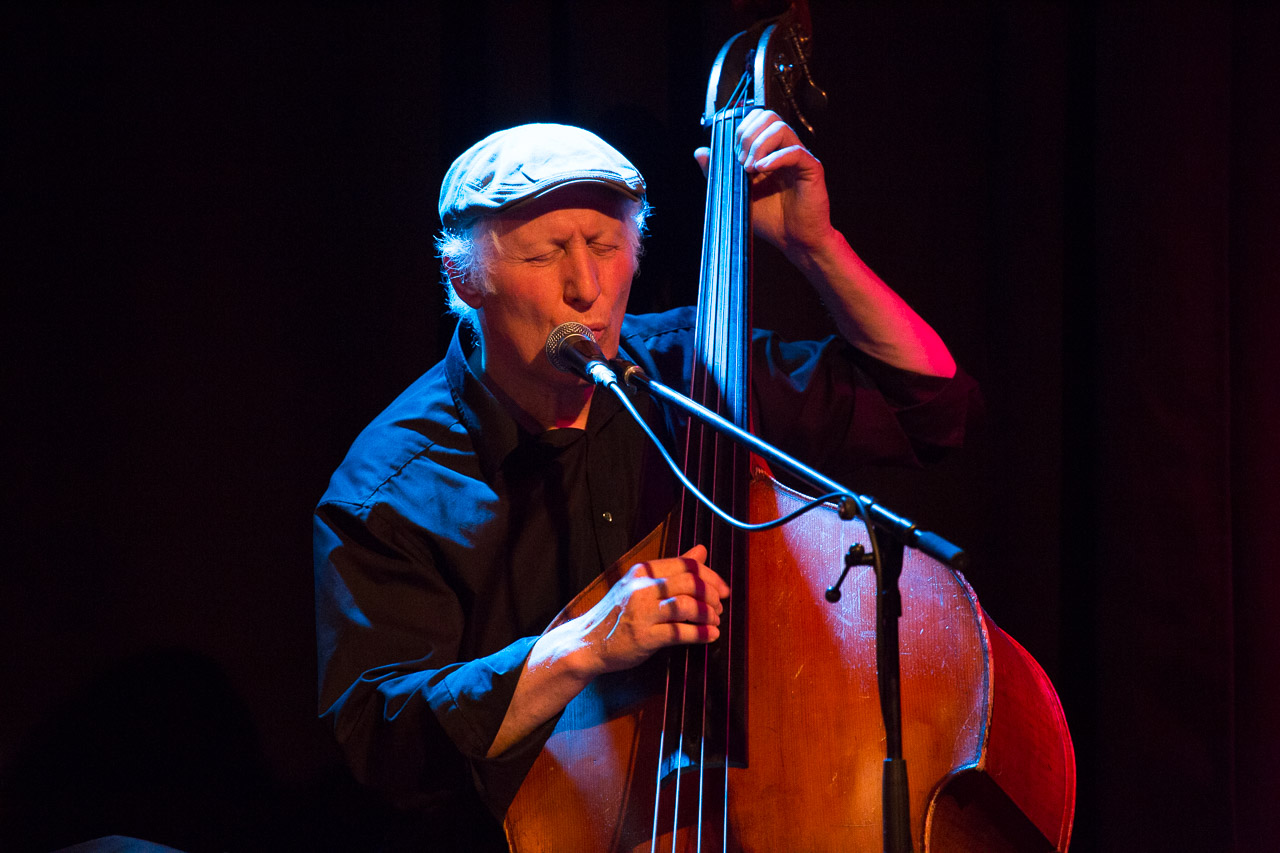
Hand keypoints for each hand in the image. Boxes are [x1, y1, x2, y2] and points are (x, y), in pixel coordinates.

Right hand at [574, 545, 728, 676]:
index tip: (723, 588)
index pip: (686, 564)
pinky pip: (680, 632)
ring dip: (708, 614)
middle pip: (690, 583)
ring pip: (687, 606)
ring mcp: (642, 612)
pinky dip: (701, 634)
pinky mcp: (644, 637)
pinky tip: (710, 636)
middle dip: (712, 595)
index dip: (711, 576)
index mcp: (643, 572)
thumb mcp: (640, 584)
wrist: (587, 642)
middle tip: (720, 606)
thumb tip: (702, 550)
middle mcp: (642, 588)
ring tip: (715, 621)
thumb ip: (672, 568)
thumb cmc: (617, 614)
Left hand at [694, 108, 835, 260]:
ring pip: (780, 128)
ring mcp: (799, 157)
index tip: (733, 156)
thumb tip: (700, 152)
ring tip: (750, 169)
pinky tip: (761, 170)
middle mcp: (785, 149)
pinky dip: (775, 158)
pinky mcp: (812, 168)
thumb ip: (719, 172)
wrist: (793, 240)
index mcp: (770, 151)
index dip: (742, 131)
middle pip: (768, 116)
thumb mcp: (736, 193)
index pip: (757, 120)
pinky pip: (795, 151)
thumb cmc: (770, 219)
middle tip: (741, 161)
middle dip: (748, 135)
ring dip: (759, 145)